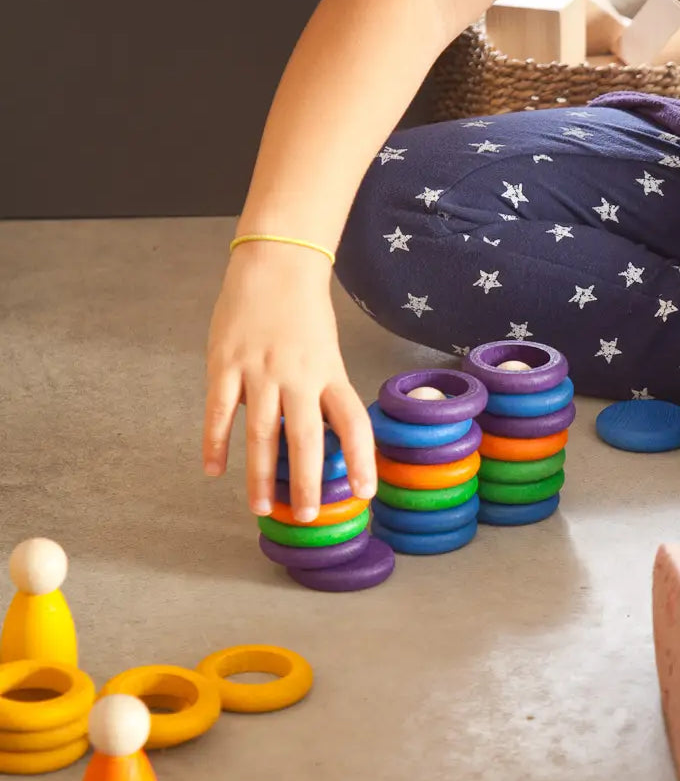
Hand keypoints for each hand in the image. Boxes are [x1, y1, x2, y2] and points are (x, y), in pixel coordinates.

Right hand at [202, 243, 376, 519]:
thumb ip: (318, 391)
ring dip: (260, 475)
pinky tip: (213, 471)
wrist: (275, 263)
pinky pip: (219, 411)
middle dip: (306, 482)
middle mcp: (298, 375)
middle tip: (305, 517)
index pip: (352, 422)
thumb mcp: (324, 351)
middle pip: (305, 437)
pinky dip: (215, 443)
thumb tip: (315, 438)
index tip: (364, 493)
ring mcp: (260, 370)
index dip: (359, 459)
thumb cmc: (303, 312)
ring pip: (261, 433)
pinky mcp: (225, 364)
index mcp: (329, 371)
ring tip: (262, 508)